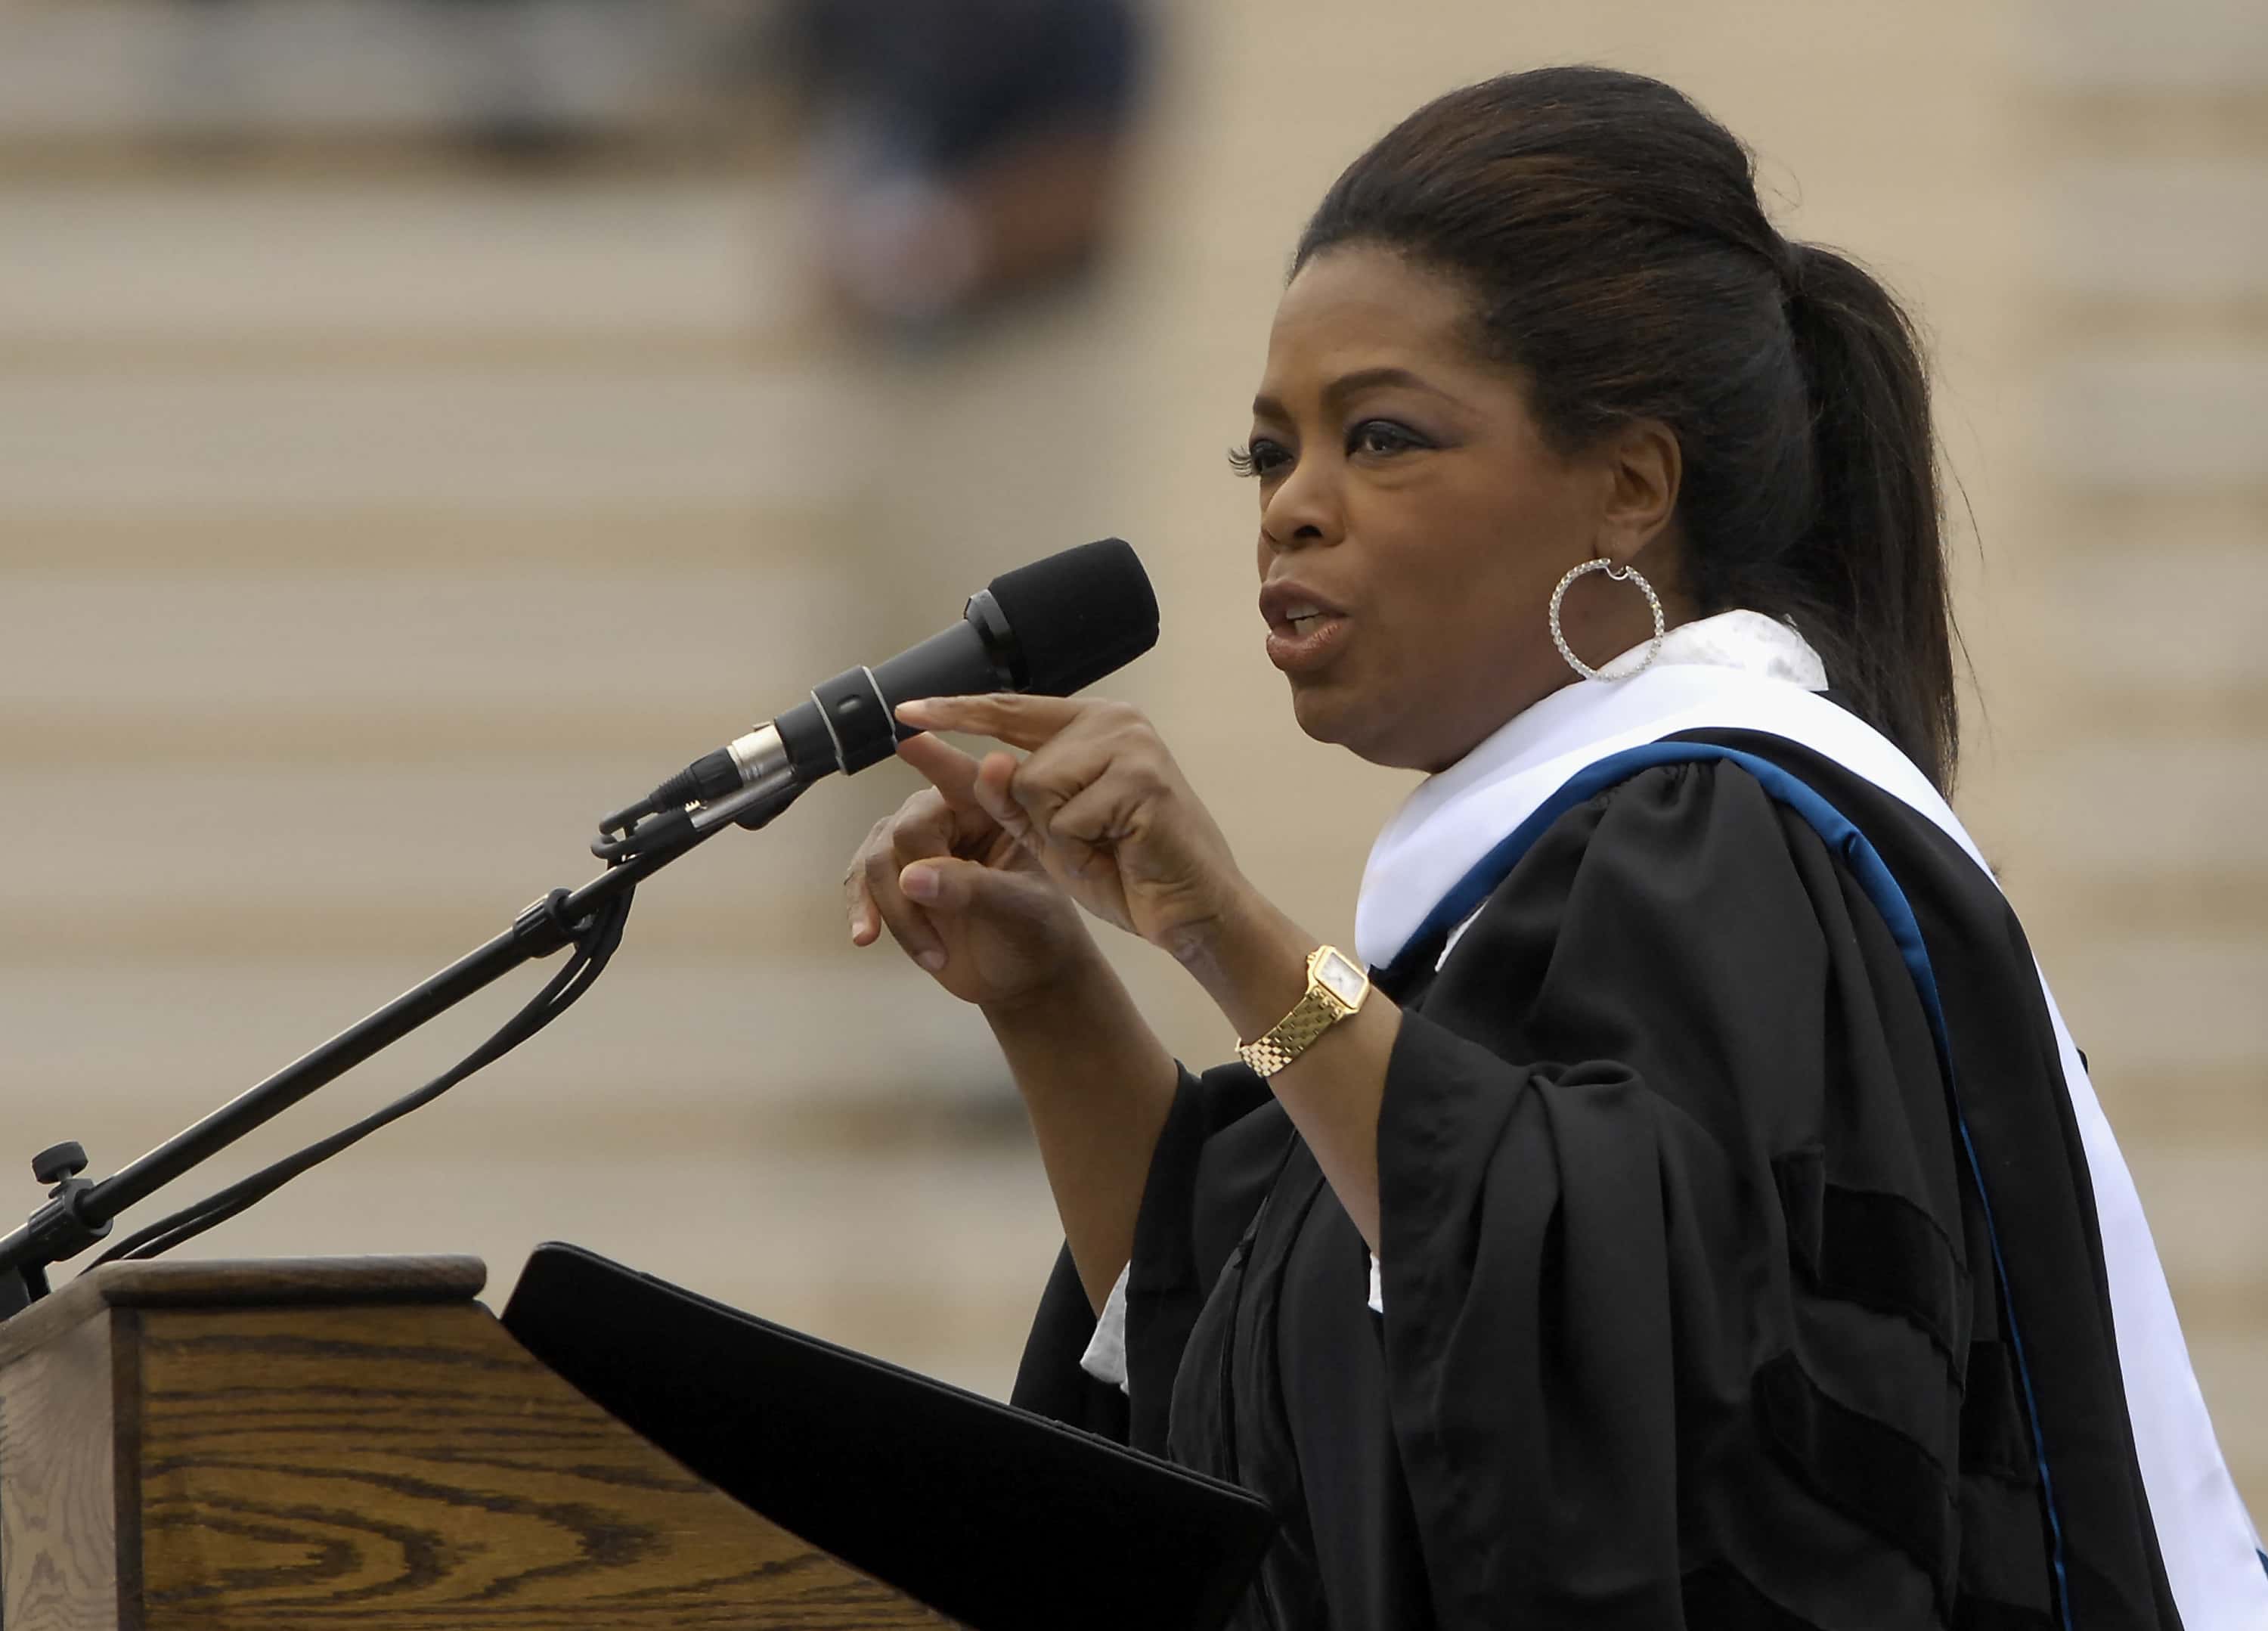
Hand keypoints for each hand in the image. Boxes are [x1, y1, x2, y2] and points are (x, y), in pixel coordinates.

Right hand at [845, 731, 1099, 1008]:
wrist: (1026, 978)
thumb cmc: (1040, 933)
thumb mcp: (1020, 910)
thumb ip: (972, 888)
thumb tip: (910, 877)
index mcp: (993, 807)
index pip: (959, 775)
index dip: (933, 754)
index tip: (908, 738)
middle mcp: (950, 815)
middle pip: (906, 830)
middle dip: (915, 887)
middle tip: (943, 935)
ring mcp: (918, 845)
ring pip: (878, 860)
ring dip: (897, 914)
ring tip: (933, 956)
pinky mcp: (895, 876)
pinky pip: (860, 881)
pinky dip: (862, 910)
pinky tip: (864, 937)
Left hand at [891, 695, 1250, 968]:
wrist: (1194, 909)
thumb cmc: (1131, 871)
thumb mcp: (1054, 833)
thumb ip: (1013, 798)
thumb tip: (985, 763)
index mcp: (1093, 724)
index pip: (1009, 711)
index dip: (955, 712)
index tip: (904, 713)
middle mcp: (1114, 720)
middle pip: (1018, 765)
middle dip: (1040, 821)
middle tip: (1094, 842)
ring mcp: (1130, 744)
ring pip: (1037, 787)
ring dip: (1062, 837)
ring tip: (1108, 846)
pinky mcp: (1139, 777)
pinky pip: (1067, 818)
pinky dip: (1084, 850)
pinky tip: (1123, 852)